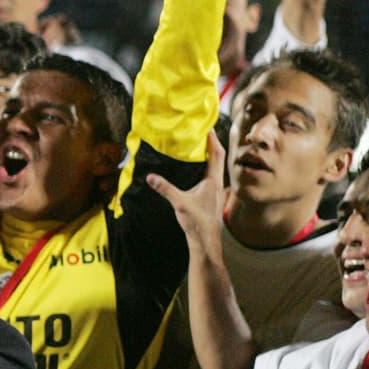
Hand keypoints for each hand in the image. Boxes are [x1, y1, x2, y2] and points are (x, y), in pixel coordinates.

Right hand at [146, 130, 223, 257]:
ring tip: (196, 147)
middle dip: (211, 144)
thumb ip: (165, 188)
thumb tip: (150, 176)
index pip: (216, 154)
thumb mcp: (179, 203)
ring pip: (214, 168)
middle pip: (217, 158)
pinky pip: (209, 176)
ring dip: (208, 156)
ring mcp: (214, 191)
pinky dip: (203, 168)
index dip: (213, 139)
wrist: (206, 242)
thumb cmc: (197, 222)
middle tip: (200, 133)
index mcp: (212, 181)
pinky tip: (193, 171)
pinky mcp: (210, 198)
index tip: (207, 127)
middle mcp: (216, 183)